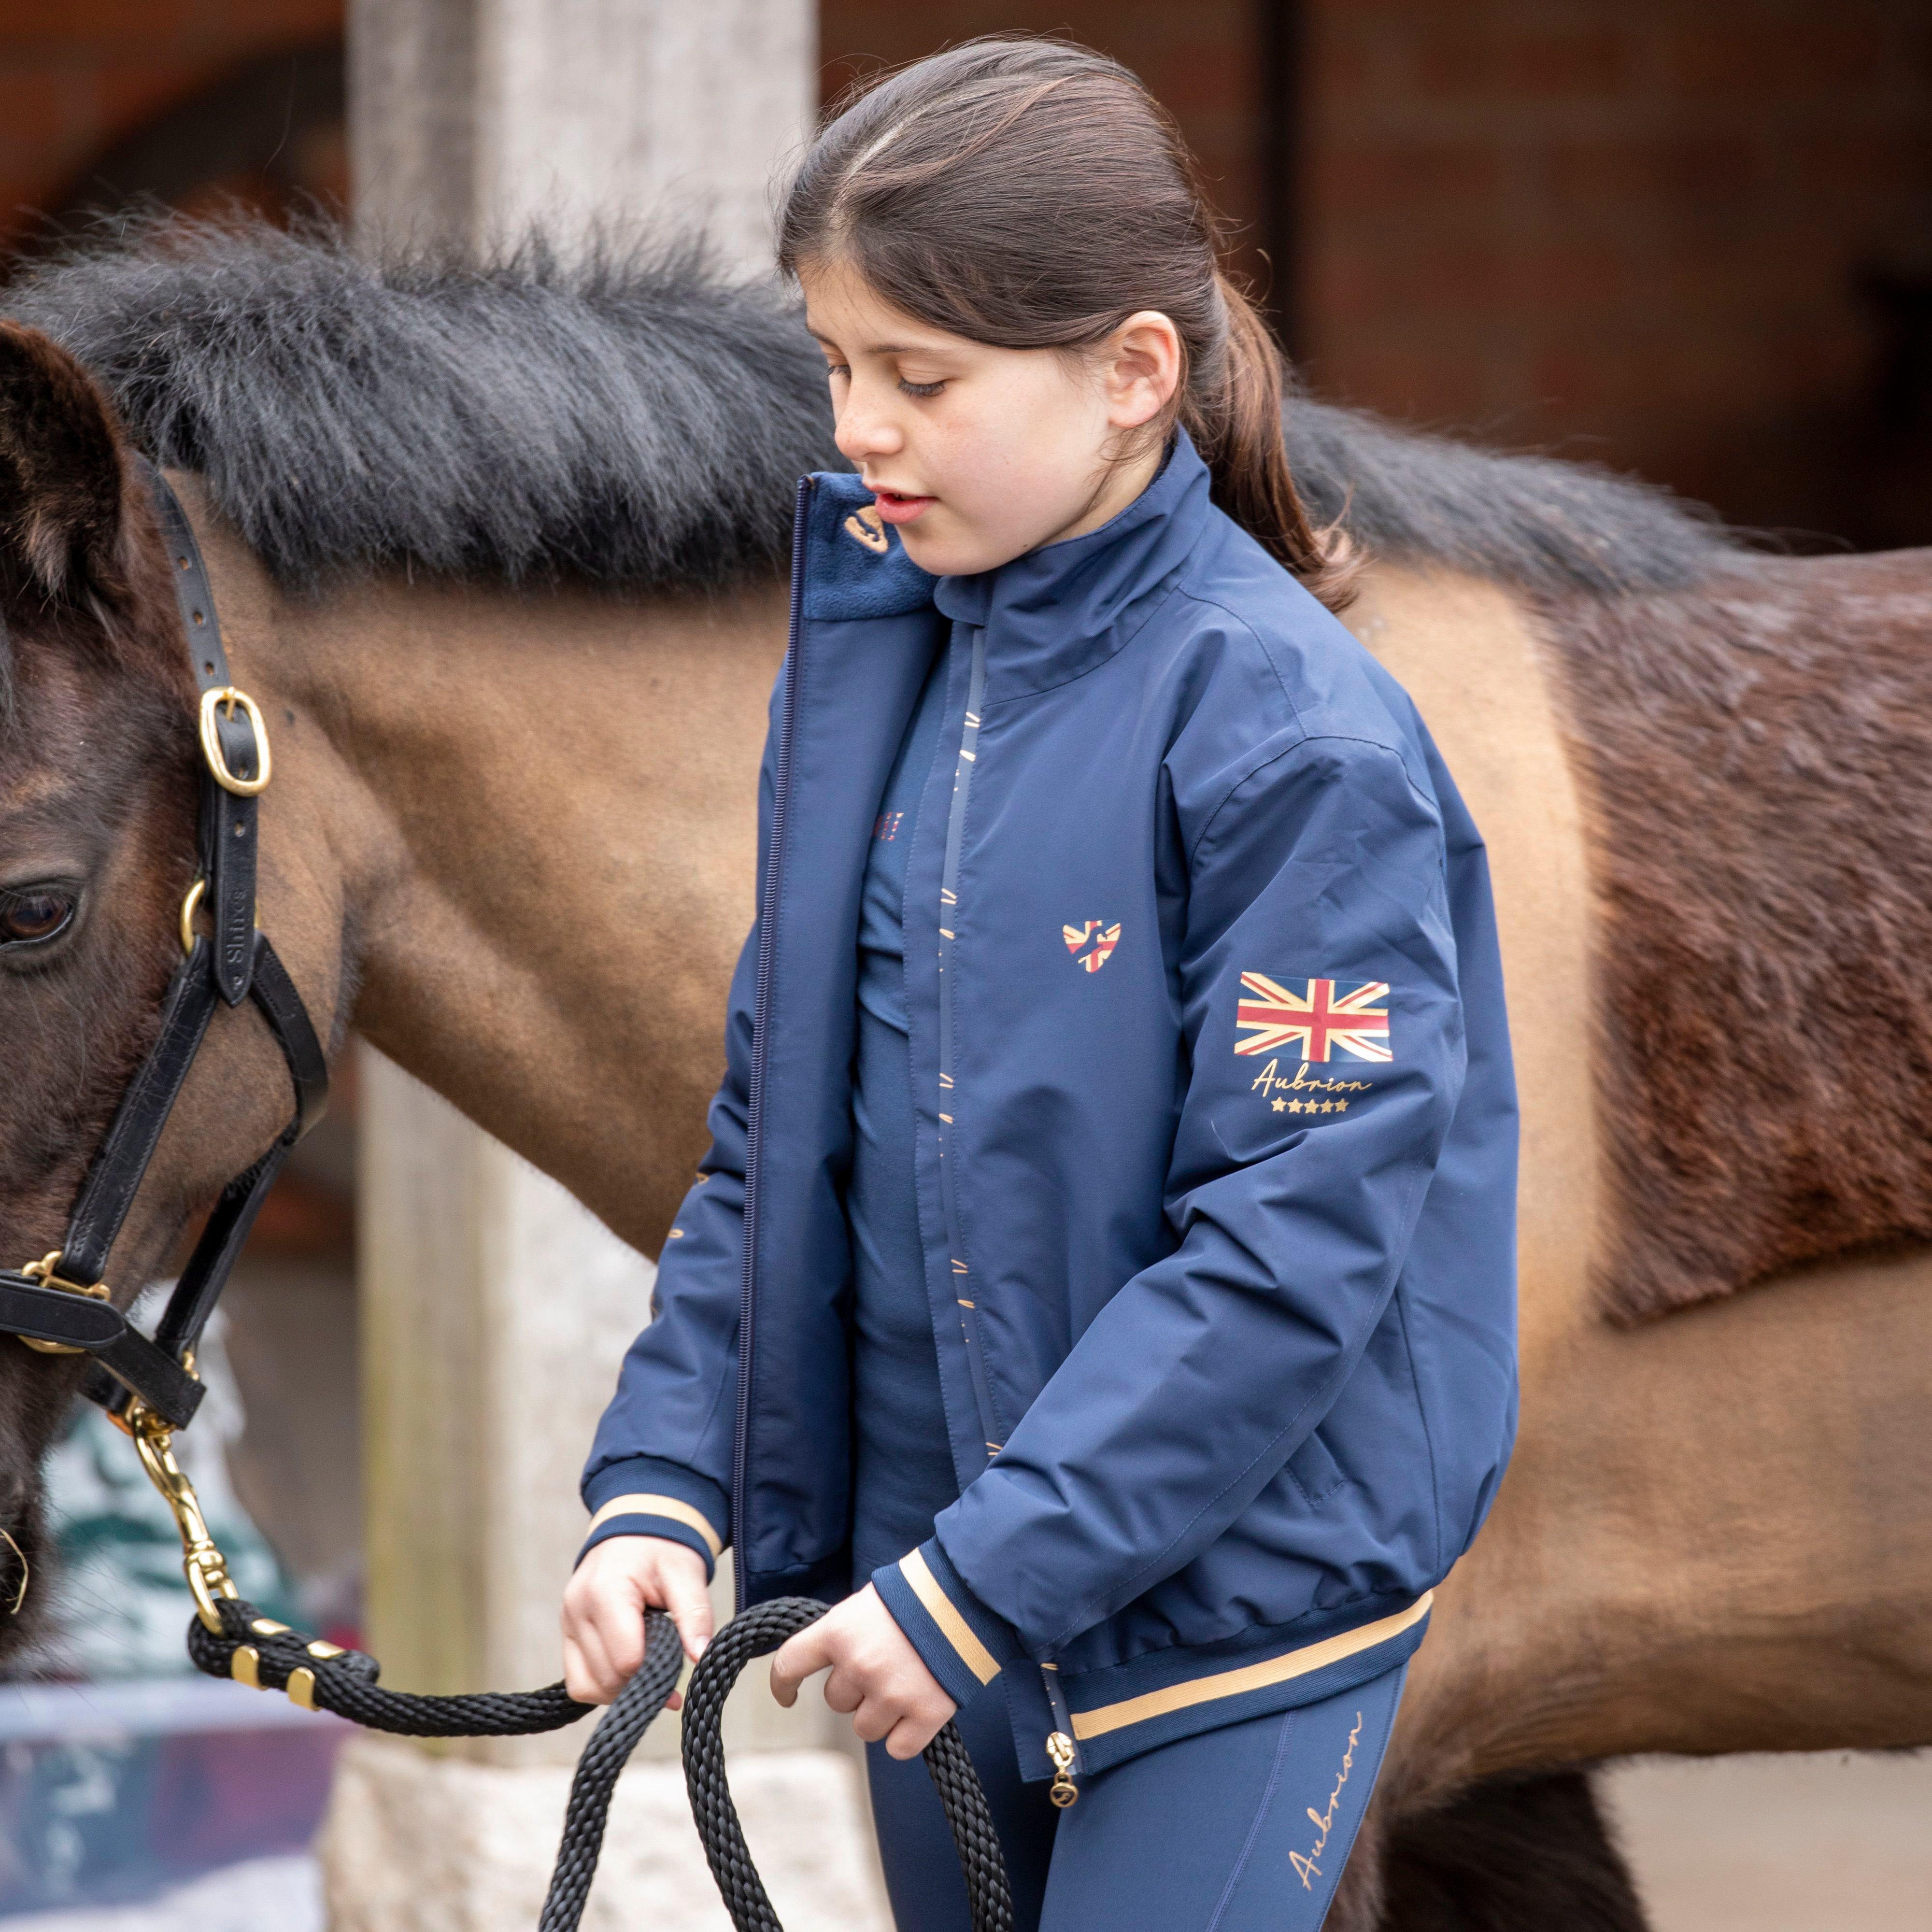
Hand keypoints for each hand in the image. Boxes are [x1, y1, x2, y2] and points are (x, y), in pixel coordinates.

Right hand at [561, 1534, 712, 1705]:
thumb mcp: (686, 1573)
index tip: (678, 1661)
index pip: (627, 1660)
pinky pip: (579, 1681)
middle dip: (642, 1680)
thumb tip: (702, 1655)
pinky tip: (629, 1670)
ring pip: (588, 1687)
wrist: (636, 1531)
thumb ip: (695, 1614)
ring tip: (648, 1665)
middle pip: (608, 1678)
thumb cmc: (662, 1551)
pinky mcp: (567, 1634)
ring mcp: (567, 1623)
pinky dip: (604, 1685)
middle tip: (668, 1662)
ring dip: (621, 1688)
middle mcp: (576, 1609)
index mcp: (605, 1591)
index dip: (656, 1669)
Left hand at [769, 1583, 956, 1758]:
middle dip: (856, 1689)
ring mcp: (892, 1693)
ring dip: (881, 1714)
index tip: (787, 1696)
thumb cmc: (917, 1594)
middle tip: (886, 1664)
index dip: (783, 1684)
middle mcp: (859, 1665)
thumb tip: (834, 1662)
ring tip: (907, 1682)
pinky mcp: (925, 1714)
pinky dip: (907, 1735)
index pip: (790, 1663)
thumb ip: (845, 1635)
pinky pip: (899, 1748)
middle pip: (837, 1701)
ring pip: (865, 1729)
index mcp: (838, 1631)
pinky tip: (920, 1709)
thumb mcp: (867, 1604)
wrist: (968, 1594)